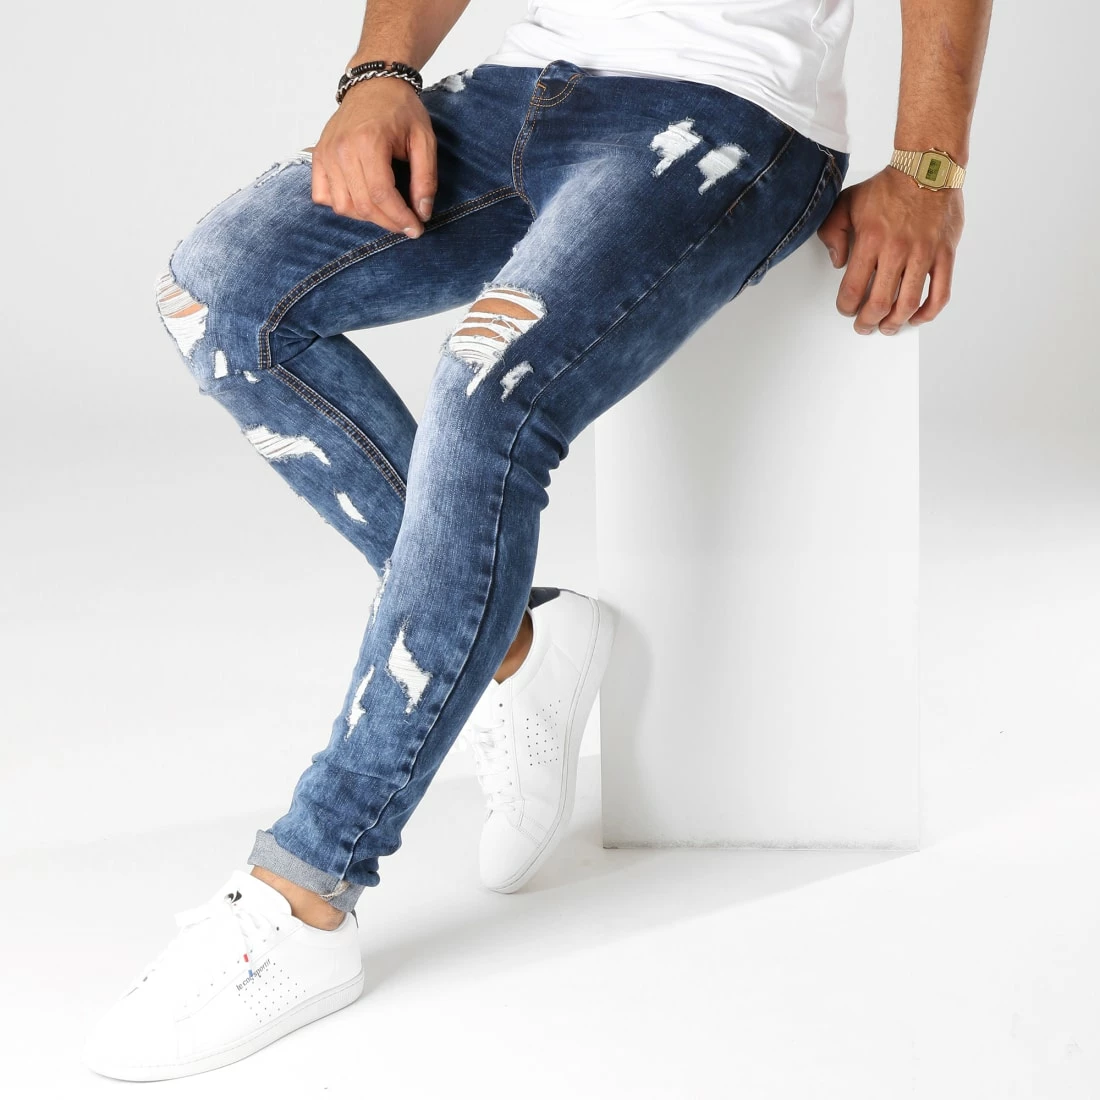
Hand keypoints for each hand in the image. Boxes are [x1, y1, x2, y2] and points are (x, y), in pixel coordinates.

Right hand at [310, 77, 437, 236]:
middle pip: (363, 205)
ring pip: (343, 206)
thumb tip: (422, 213)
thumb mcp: (424, 140)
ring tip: (387, 212)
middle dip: (388, 222)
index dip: (400, 218)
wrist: (373, 84)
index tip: (416, 229)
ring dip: (367, 217)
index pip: (382, 195)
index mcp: (368, 142)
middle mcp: (341, 149)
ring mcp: (326, 153)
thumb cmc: (401, 110)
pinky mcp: (318, 157)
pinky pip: (323, 196)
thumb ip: (426, 178)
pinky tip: (362, 200)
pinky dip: (342, 205)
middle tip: (407, 225)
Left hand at [816, 168, 963, 334]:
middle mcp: (897, 250)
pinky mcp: (945, 254)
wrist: (928, 167)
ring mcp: (924, 253)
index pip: (852, 289)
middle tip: (863, 325)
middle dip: (867, 321)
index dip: (846, 307)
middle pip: (879, 303)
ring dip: (895, 323)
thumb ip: (832, 231)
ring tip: (887, 327)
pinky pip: (940, 293)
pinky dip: (928, 312)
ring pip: (909, 304)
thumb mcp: (847, 202)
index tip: (846, 309)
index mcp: (871, 240)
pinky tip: (917, 317)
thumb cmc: (889, 186)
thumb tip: (837, 262)